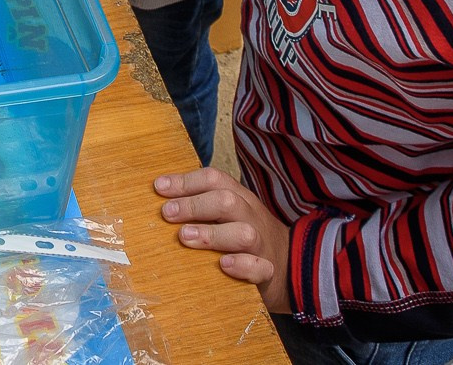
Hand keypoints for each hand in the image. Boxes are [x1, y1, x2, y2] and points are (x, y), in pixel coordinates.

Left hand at [155, 168, 292, 313]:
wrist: (293, 266)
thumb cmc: (247, 235)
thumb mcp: (228, 214)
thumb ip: (202, 205)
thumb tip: (161, 200)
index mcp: (240, 198)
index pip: (215, 180)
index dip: (186, 181)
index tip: (159, 188)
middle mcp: (250, 217)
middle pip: (227, 201)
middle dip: (194, 205)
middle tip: (167, 213)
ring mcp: (261, 244)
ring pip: (243, 233)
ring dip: (212, 234)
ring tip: (185, 237)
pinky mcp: (268, 272)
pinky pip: (259, 268)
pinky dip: (242, 265)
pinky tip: (223, 265)